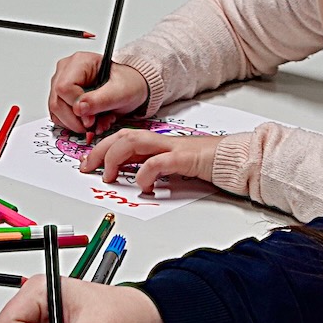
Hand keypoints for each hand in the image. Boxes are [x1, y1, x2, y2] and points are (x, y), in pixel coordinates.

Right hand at [49, 53, 149, 134]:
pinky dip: (73, 124)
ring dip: (75, 124)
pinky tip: (89, 120)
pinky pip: (58, 116)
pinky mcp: (61, 97)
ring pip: (55, 111)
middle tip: (94, 124)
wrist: (131, 87)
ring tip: (96, 121)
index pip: (64, 88)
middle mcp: (66, 71)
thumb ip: (100, 100)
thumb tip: (79, 108)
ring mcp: (61, 83)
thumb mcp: (121, 92)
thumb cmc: (128, 83)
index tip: (92, 118)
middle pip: (56, 101)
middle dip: (75, 120)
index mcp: (80, 62)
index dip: (76, 107)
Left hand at [82, 129, 223, 191]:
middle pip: (123, 137)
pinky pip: (159, 162)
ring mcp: (173, 148)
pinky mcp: (186, 159)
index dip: (101, 149)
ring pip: (135, 142)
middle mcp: (162, 142)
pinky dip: (146, 173)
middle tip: (87, 168)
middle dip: (100, 151)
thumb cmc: (207, 164)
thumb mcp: (172, 167)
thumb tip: (131, 179)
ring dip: (116, 158)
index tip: (86, 163)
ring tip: (108, 176)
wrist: (236, 160)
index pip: (122, 139)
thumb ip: (153, 168)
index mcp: (157, 143)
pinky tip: (142, 186)